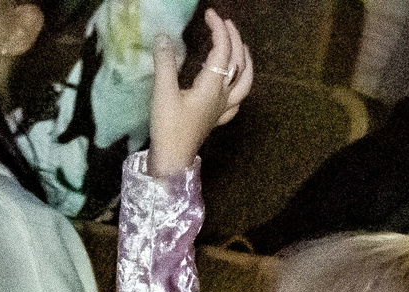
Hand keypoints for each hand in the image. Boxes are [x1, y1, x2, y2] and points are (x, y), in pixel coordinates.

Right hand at [149, 10, 255, 178]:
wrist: (172, 160)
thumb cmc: (168, 128)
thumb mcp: (163, 93)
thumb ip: (165, 63)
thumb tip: (163, 37)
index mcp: (212, 87)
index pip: (222, 51)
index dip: (219, 29)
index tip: (210, 14)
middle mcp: (223, 97)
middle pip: (237, 62)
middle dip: (233, 39)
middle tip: (224, 22)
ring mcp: (222, 109)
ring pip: (245, 82)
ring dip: (246, 62)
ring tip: (243, 48)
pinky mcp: (216, 119)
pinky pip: (236, 101)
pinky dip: (239, 88)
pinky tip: (234, 86)